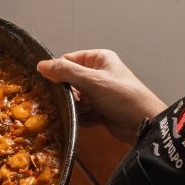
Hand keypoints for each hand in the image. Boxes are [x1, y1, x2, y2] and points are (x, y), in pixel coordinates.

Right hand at [36, 49, 167, 142]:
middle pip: (70, 82)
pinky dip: (85, 117)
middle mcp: (99, 74)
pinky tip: (93, 120)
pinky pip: (83, 112)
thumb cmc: (122, 96)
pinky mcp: (101, 110)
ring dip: (78, 108)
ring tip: (87, 111)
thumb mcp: (91, 81)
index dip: (60, 72)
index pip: (69, 60)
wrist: (144, 125)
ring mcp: (100, 93)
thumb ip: (64, 72)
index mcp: (99, 59)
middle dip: (71, 94)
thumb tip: (40, 65)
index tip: (54, 85)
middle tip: (76, 101)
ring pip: (76, 99)